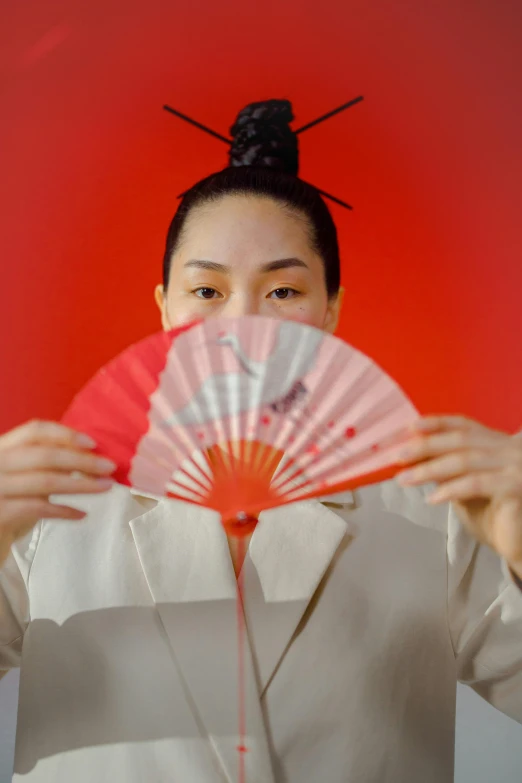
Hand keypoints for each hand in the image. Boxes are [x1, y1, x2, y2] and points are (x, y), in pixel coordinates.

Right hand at [0, 420, 115, 564]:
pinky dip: (64, 510)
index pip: (34, 431)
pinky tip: (81, 514)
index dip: (65, 435)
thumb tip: (91, 458)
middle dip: (82, 461)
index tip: (93, 443)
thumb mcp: (26, 478)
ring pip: (45, 481)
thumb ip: (48, 465)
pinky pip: (39, 508)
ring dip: (81, 484)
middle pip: (45, 455)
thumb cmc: (9, 505)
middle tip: (110, 467)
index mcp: (2, 448)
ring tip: (105, 487)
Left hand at [394, 415, 521, 579]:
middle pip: (461, 440)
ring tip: (405, 479)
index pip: (464, 425)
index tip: (410, 427)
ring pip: (465, 461)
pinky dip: (451, 490)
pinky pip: (477, 484)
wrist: (520, 544)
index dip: (436, 424)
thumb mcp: (465, 487)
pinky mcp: (517, 488)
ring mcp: (516, 467)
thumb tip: (412, 456)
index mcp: (498, 444)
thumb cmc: (494, 516)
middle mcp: (509, 450)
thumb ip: (448, 470)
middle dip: (426, 446)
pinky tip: (432, 498)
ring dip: (430, 469)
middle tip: (398, 456)